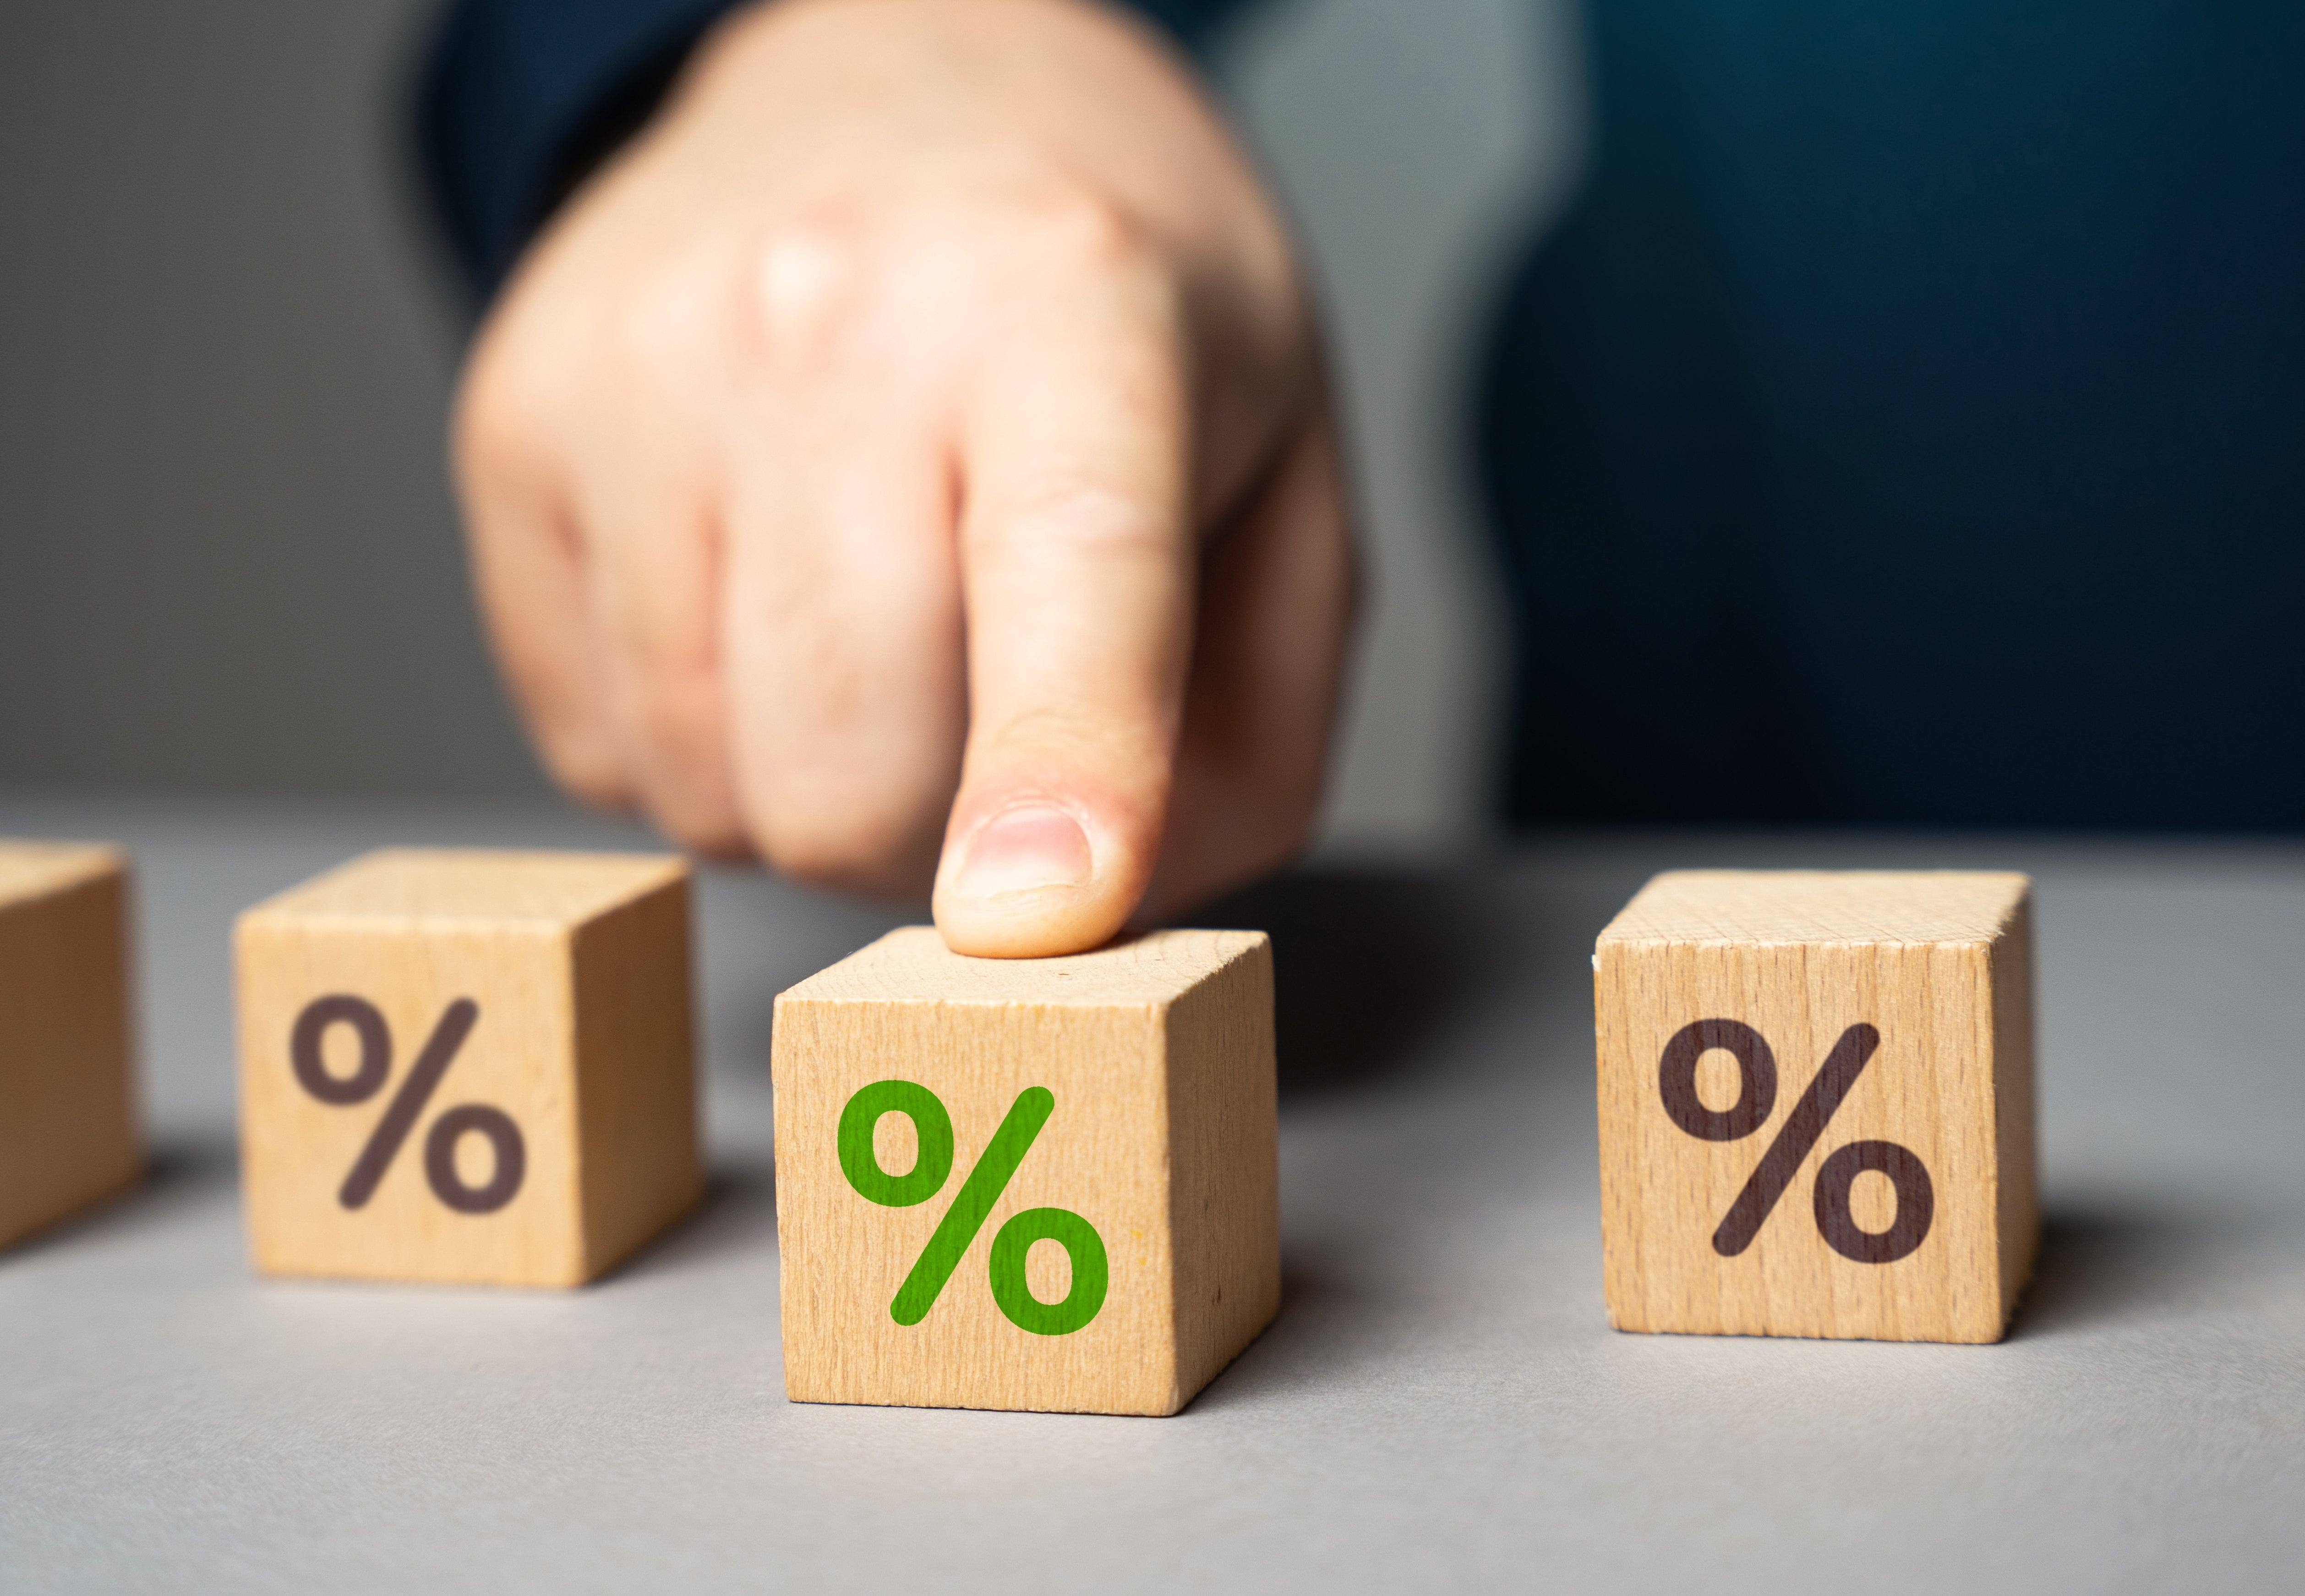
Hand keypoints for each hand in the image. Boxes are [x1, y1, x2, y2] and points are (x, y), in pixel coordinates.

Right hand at [451, 0, 1355, 954]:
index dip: (1053, 767)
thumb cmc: (1108, 297)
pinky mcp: (514, 428)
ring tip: (871, 631)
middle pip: (844, 770)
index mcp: (1072, 315)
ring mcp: (639, 373)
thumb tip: (1112, 922)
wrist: (888, 64)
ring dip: (806, 790)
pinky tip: (757, 601)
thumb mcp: (1283, 474)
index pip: (1066, 571)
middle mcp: (829, 321)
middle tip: (982, 728)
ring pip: (705, 788)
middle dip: (928, 840)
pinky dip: (694, 741)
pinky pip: (595, 745)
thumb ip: (1254, 727)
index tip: (1035, 916)